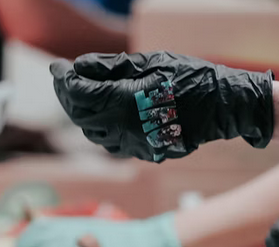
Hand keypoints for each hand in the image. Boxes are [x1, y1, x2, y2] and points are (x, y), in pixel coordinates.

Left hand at [51, 52, 273, 162]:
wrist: (222, 106)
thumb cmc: (190, 77)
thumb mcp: (149, 62)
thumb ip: (110, 67)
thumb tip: (79, 68)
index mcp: (124, 103)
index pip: (79, 94)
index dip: (63, 80)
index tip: (57, 67)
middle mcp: (124, 130)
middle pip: (81, 116)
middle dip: (67, 97)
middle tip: (63, 79)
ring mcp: (135, 146)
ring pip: (93, 134)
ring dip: (82, 115)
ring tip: (79, 94)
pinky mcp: (144, 153)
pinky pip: (112, 144)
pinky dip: (99, 129)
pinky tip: (101, 115)